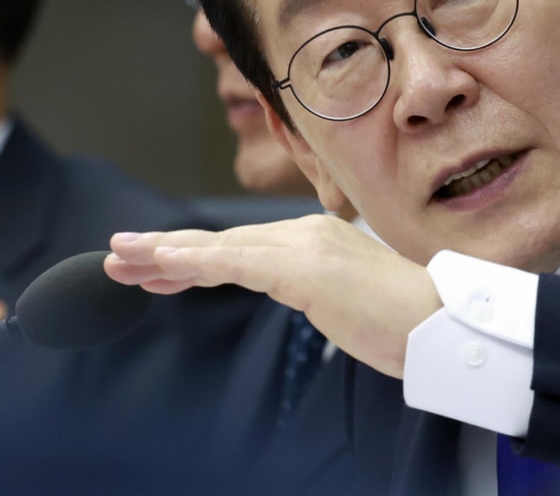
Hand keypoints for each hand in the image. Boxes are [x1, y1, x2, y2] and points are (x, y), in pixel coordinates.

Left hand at [104, 214, 441, 377]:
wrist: (441, 326)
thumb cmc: (402, 323)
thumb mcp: (344, 301)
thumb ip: (315, 288)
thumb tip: (299, 292)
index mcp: (315, 239)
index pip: (240, 247)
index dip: (192, 256)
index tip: (153, 268)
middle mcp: (305, 233)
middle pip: (221, 241)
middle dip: (165, 250)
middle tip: (117, 254)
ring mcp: (304, 246)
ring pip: (219, 247)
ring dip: (164, 253)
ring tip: (120, 257)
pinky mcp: (303, 268)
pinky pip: (234, 263)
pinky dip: (192, 262)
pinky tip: (158, 264)